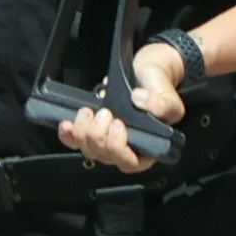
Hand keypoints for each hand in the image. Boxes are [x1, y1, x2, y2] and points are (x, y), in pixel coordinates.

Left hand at [55, 34, 185, 171]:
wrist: (144, 71)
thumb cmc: (158, 88)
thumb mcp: (168, 98)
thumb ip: (161, 104)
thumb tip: (138, 100)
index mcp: (146, 150)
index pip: (129, 164)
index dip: (118, 149)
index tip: (118, 125)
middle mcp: (125, 148)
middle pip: (104, 156)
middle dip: (99, 135)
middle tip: (105, 112)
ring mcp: (106, 139)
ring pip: (88, 149)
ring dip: (83, 131)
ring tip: (90, 111)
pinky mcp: (92, 128)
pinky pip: (75, 140)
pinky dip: (68, 134)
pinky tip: (66, 124)